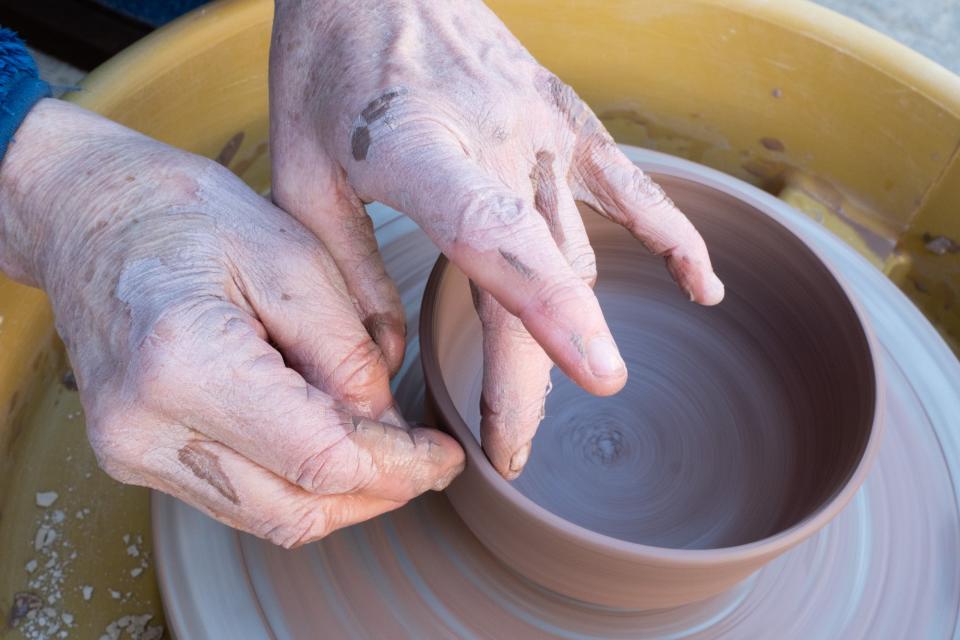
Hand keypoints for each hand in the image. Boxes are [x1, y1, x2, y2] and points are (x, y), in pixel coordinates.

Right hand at [0, 99, 463, 545]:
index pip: (321, 460)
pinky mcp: (135, 457)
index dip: (399, 468)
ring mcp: (132, 451)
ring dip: (342, 497)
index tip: (445, 456)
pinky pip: (239, 500)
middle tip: (427, 459)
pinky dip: (299, 485)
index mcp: (184, 363)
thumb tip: (388, 426)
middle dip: (379, 492)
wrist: (88, 214)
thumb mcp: (291, 255)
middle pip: (297, 510)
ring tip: (388, 450)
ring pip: (270, 518)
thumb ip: (346, 350)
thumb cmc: (187, 214)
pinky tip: (333, 444)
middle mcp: (145, 427)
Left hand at [270, 0, 723, 478]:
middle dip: (530, 375)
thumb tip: (385, 361)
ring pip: (582, 250)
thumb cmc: (329, 65)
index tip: (600, 376)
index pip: (497, 235)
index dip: (551, 307)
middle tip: (511, 452)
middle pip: (542, 274)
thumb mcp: (302, 172)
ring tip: (563, 394)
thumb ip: (347, 273)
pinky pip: (634, 185)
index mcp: (422, 147)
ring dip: (576, 331)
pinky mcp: (566, 118)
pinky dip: (673, 237)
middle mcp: (500, 139)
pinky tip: (703, 288)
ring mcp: (545, 128)